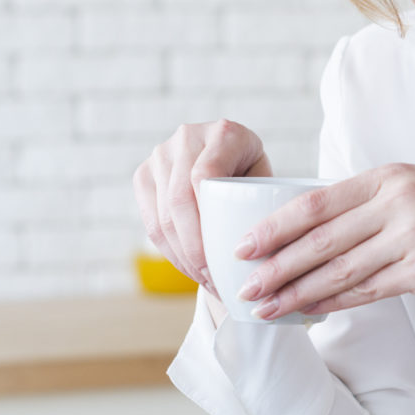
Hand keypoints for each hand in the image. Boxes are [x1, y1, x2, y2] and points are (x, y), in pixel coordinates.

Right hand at [132, 120, 271, 288]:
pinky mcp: (144, 174)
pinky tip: (187, 269)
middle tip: (213, 281)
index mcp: (224, 133)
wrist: (232, 156)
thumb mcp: (270, 184)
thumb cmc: (257, 177)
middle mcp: (188, 136)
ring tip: (204, 281)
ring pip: (162, 216)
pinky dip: (169, 251)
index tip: (223, 259)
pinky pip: (151, 222)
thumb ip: (266, 210)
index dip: (207, 224)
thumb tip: (263, 259)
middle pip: (179, 201)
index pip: (204, 177)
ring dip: (181, 257)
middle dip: (194, 250)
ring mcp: (161, 154)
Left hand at [233, 165, 414, 320]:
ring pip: (339, 270)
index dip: (275, 226)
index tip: (244, 245)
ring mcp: (411, 238)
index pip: (316, 202)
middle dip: (276, 266)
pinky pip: (369, 291)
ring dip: (298, 292)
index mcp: (387, 177)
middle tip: (244, 285)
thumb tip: (312, 225)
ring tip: (267, 307)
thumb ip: (368, 201)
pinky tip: (311, 311)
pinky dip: (336, 303)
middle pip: (320, 239)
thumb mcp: (414, 187)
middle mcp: (396, 203)